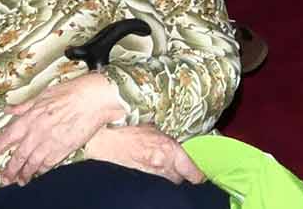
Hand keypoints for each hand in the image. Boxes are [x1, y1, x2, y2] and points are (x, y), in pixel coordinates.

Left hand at [0, 71, 122, 184]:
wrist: (95, 98)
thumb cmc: (72, 92)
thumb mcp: (44, 94)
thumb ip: (24, 106)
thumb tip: (9, 109)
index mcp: (29, 118)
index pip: (6, 138)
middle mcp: (36, 133)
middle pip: (17, 157)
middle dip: (9, 170)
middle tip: (4, 178)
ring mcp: (50, 143)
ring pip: (31, 164)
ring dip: (24, 174)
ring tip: (20, 180)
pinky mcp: (64, 149)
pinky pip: (48, 165)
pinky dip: (41, 170)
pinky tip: (38, 173)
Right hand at [83, 125, 205, 184]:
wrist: (100, 134)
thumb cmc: (126, 122)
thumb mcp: (154, 122)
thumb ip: (170, 131)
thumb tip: (183, 132)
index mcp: (167, 150)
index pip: (192, 172)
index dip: (199, 173)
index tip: (202, 171)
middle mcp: (159, 165)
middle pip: (180, 179)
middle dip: (184, 172)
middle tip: (186, 162)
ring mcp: (147, 173)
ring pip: (168, 181)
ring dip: (171, 173)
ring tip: (169, 162)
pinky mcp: (136, 175)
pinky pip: (154, 179)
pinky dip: (158, 174)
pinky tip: (154, 164)